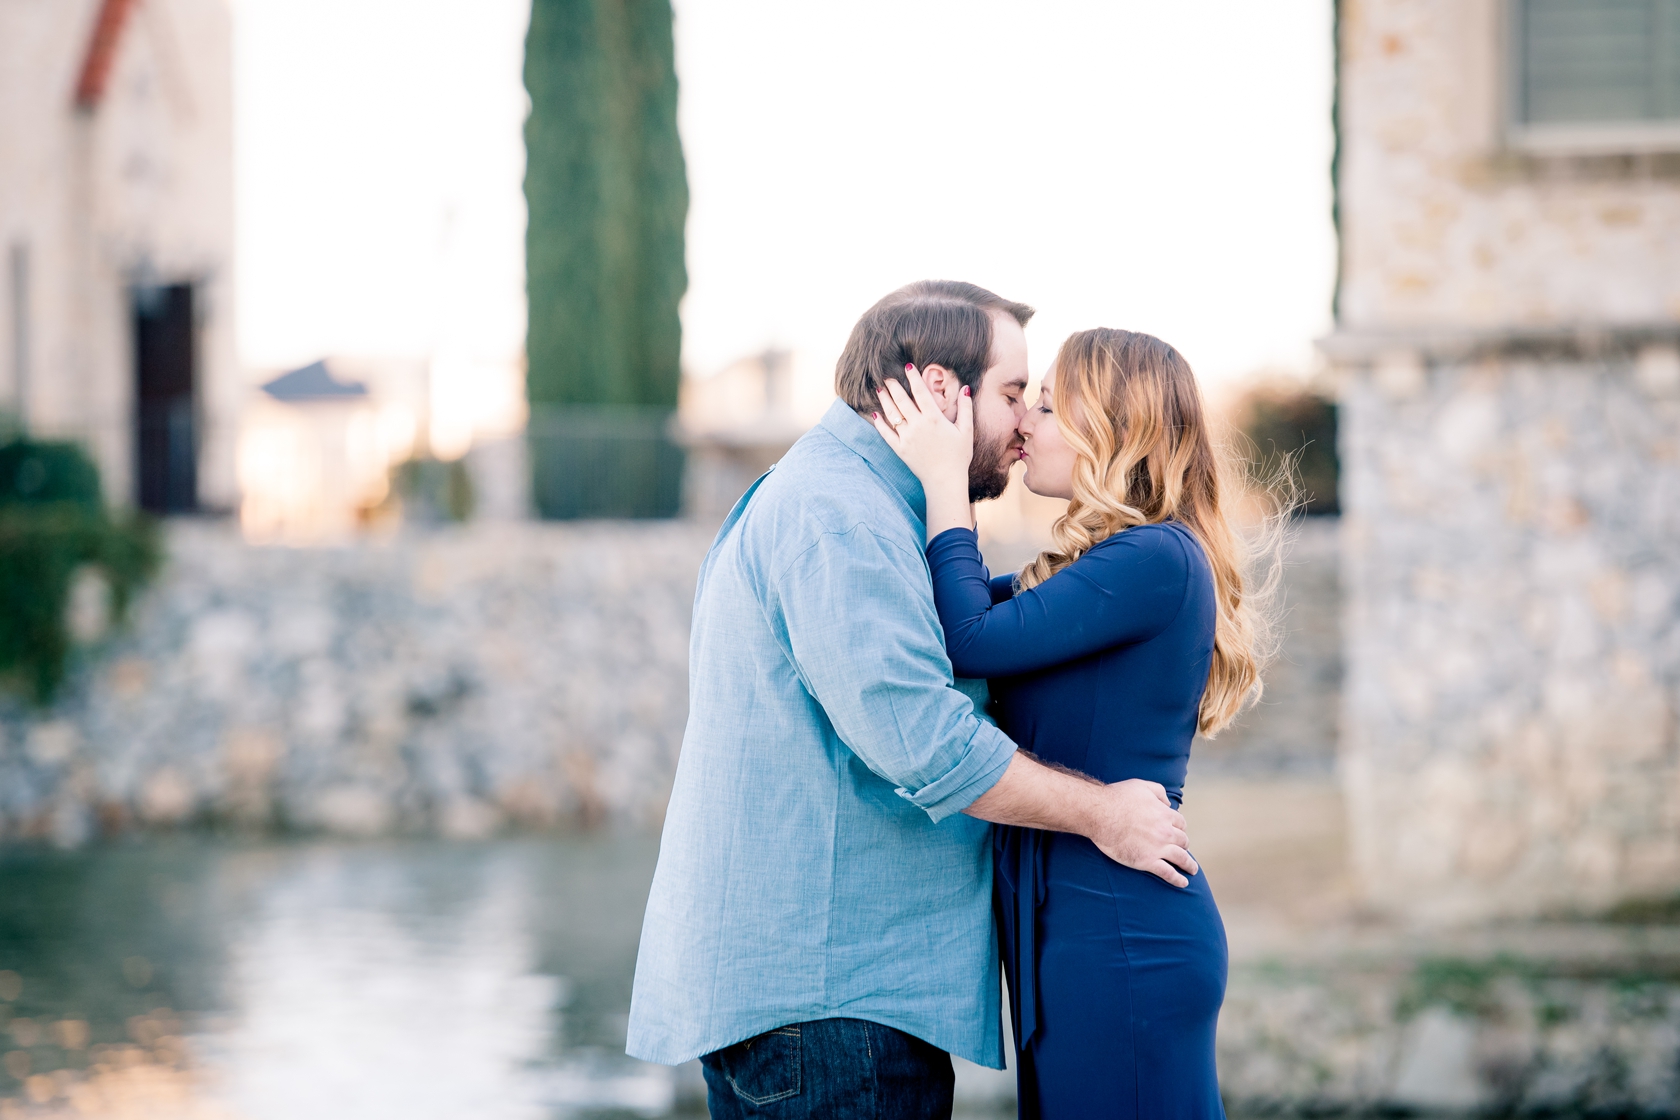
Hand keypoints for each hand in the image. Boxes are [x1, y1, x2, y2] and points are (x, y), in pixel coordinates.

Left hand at [870, 368, 972, 532]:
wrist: (945, 480)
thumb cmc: (958, 456)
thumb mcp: (966, 431)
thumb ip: (966, 408)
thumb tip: (966, 388)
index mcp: (934, 418)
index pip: (921, 392)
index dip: (913, 377)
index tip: (907, 366)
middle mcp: (918, 425)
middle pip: (902, 400)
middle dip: (893, 386)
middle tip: (886, 375)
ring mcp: (907, 437)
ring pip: (892, 414)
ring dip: (884, 400)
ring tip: (879, 389)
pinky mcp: (900, 449)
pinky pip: (886, 434)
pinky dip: (879, 424)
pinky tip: (875, 415)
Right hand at [1088, 779, 1198, 887]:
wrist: (1101, 814)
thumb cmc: (1118, 798)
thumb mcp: (1141, 786)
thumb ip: (1159, 792)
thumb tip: (1168, 802)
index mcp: (1165, 814)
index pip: (1180, 823)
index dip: (1179, 828)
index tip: (1177, 832)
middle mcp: (1166, 832)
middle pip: (1183, 841)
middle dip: (1183, 844)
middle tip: (1182, 849)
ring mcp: (1158, 848)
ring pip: (1181, 858)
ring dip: (1189, 865)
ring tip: (1192, 870)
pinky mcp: (1147, 861)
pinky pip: (1168, 873)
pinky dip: (1178, 879)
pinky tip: (1183, 883)